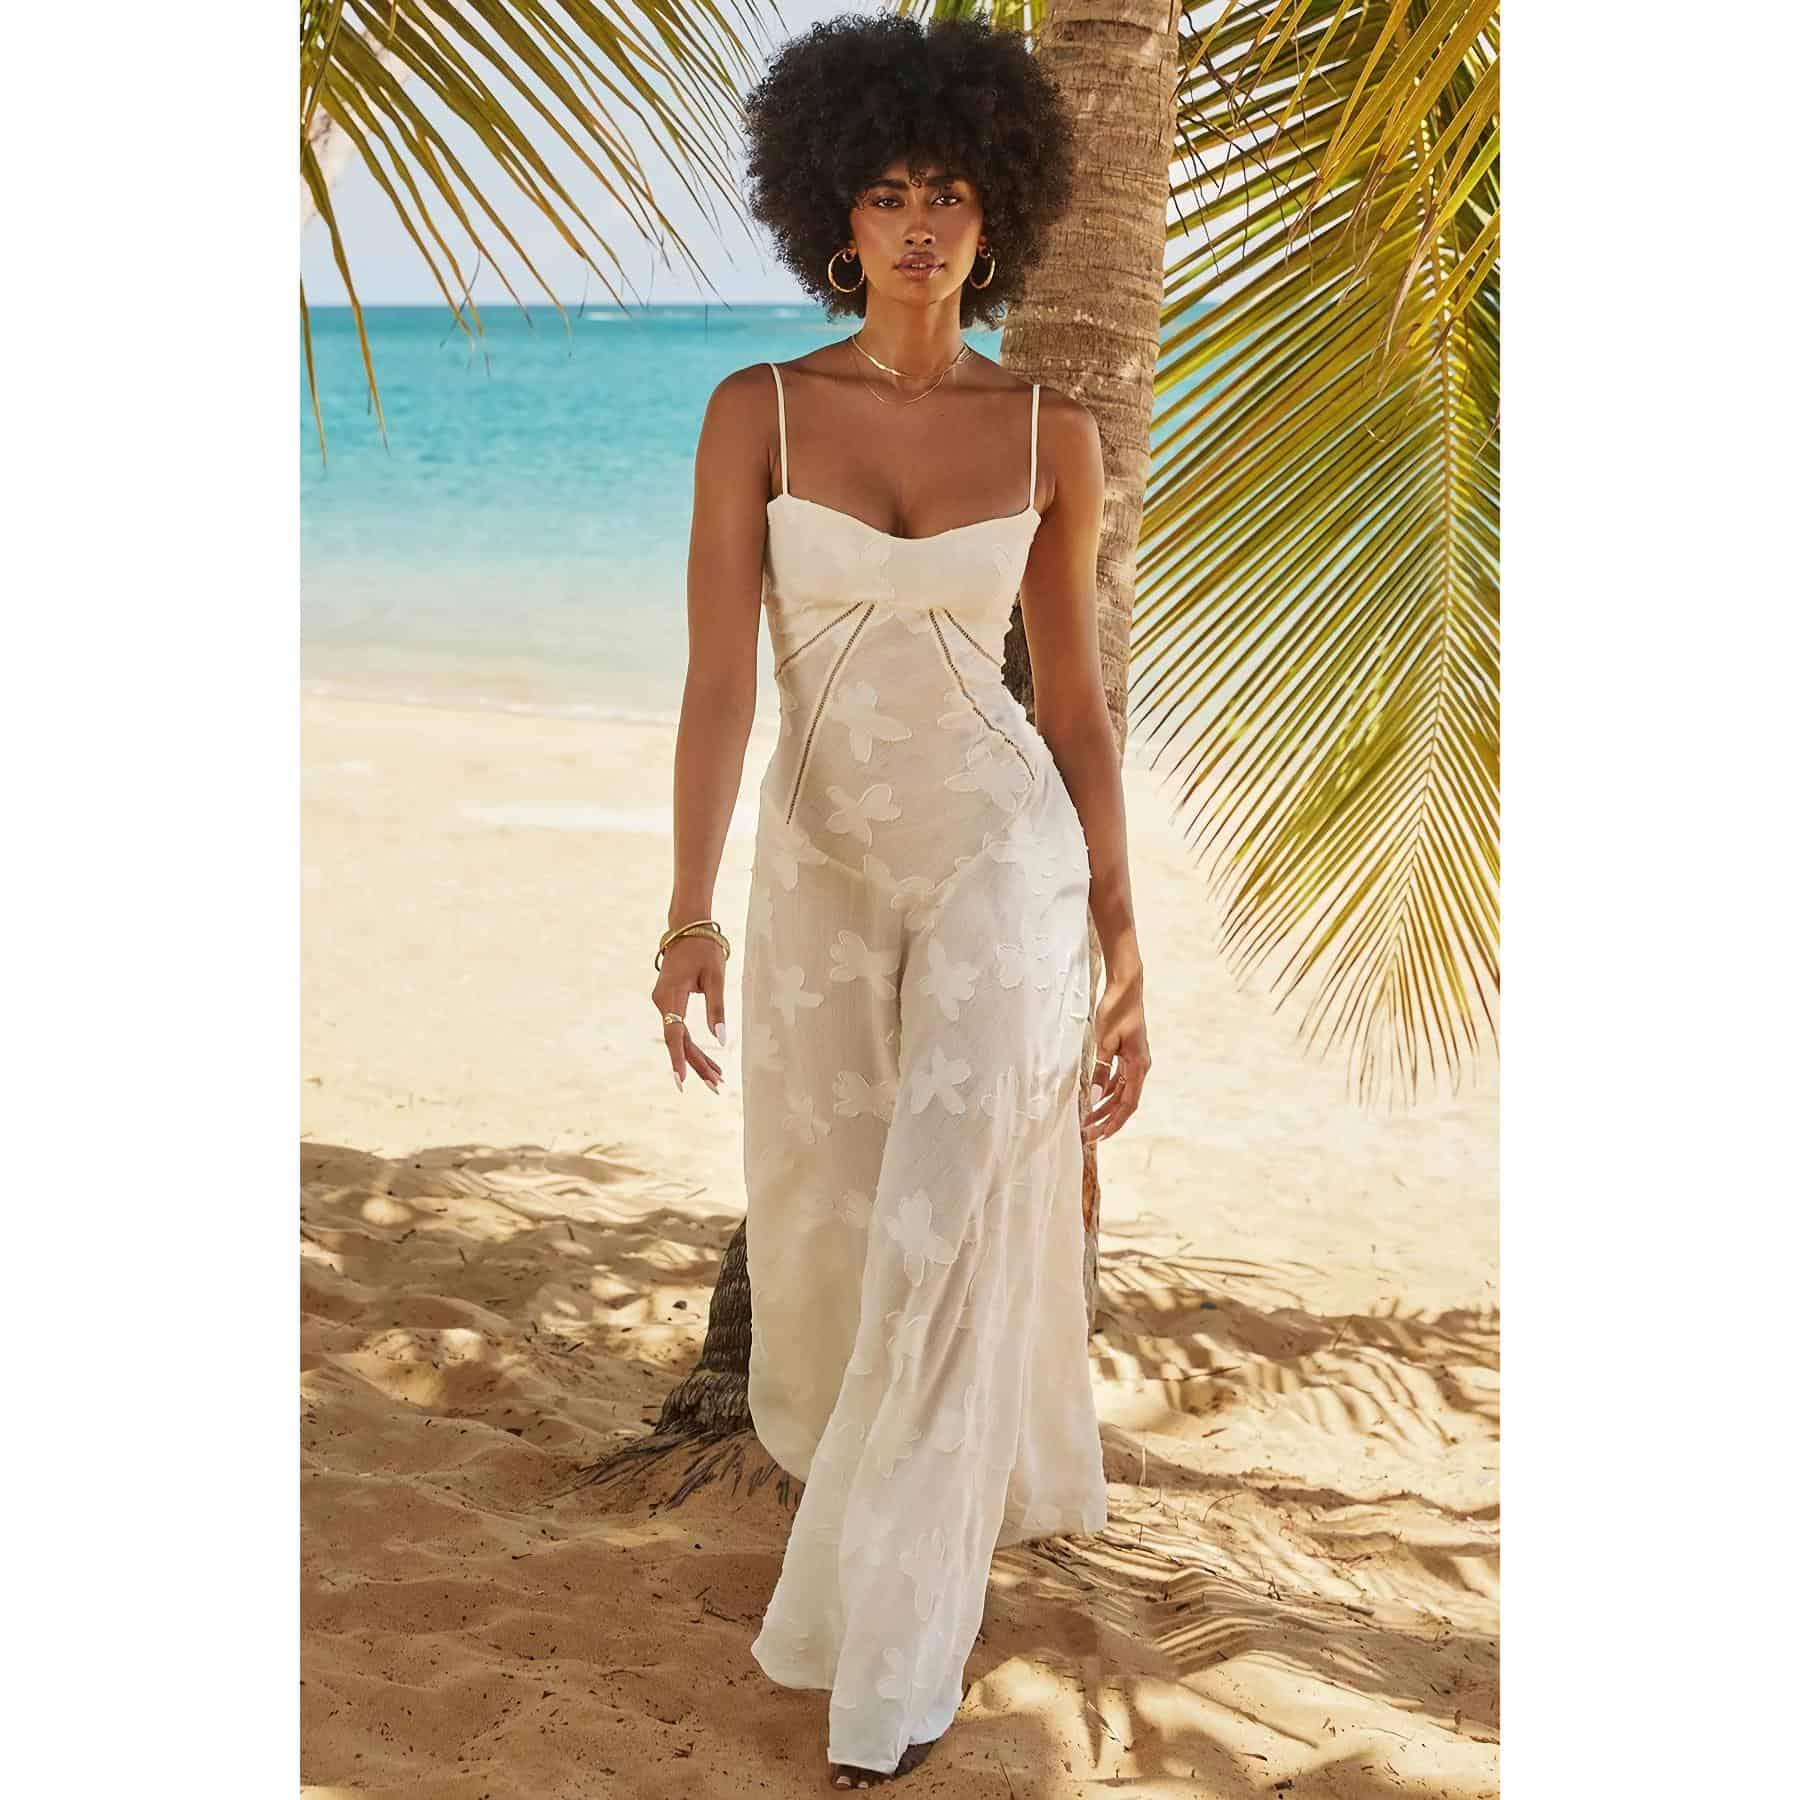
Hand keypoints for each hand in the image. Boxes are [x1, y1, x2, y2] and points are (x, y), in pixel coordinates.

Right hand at [652, 935, 727, 1094]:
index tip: (681, 1080)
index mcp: (671, 995)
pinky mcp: (668, 1002)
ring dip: (697, 1057)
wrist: (687, 927)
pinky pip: (679, 1028)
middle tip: (717, 1086)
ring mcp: (663, 1002)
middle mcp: (661, 1001)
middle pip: (679, 1040)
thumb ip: (717, 1009)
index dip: (678, 1058)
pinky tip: (707, 1061)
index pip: (674, 1033)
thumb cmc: (704, 949)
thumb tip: (722, 1040)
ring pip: (679, 1036)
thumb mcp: (716, 978)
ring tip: (717, 1078)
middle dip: (697, 1064)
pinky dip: (692, 1044)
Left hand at [1081, 963, 1148, 1143]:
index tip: (1100, 1136)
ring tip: (1088, 1120)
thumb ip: (1100, 1071)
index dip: (1114, 1122)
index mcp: (1139, 1066)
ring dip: (1105, 1106)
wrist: (1125, 987)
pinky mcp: (1127, 1054)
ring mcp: (1134, 1061)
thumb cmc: (1116, 1011)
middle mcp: (1140, 1066)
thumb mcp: (1104, 1043)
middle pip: (1124, 1101)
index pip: (1128, 1104)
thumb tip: (1094, 1098)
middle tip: (1089, 1134)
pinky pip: (1117, 1079)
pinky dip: (1106, 1090)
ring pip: (1120, 1091)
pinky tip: (1093, 1097)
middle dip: (1107, 1119)